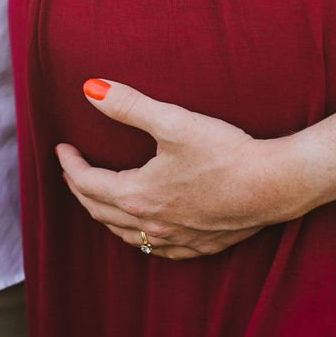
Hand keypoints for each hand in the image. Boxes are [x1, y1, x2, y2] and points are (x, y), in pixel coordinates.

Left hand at [55, 78, 321, 260]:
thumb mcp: (173, 121)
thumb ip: (128, 105)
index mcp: (139, 195)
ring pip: (126, 234)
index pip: (88, 184)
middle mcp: (152, 224)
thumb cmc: (225, 152)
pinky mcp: (200, 245)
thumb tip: (89, 89)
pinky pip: (156, 248)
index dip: (70, 165)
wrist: (274, 185)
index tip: (61, 147)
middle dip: (81, 189)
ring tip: (98, 196)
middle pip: (101, 211)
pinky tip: (144, 228)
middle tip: (73, 169)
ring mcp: (176, 239)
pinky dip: (138, 235)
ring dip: (105, 214)